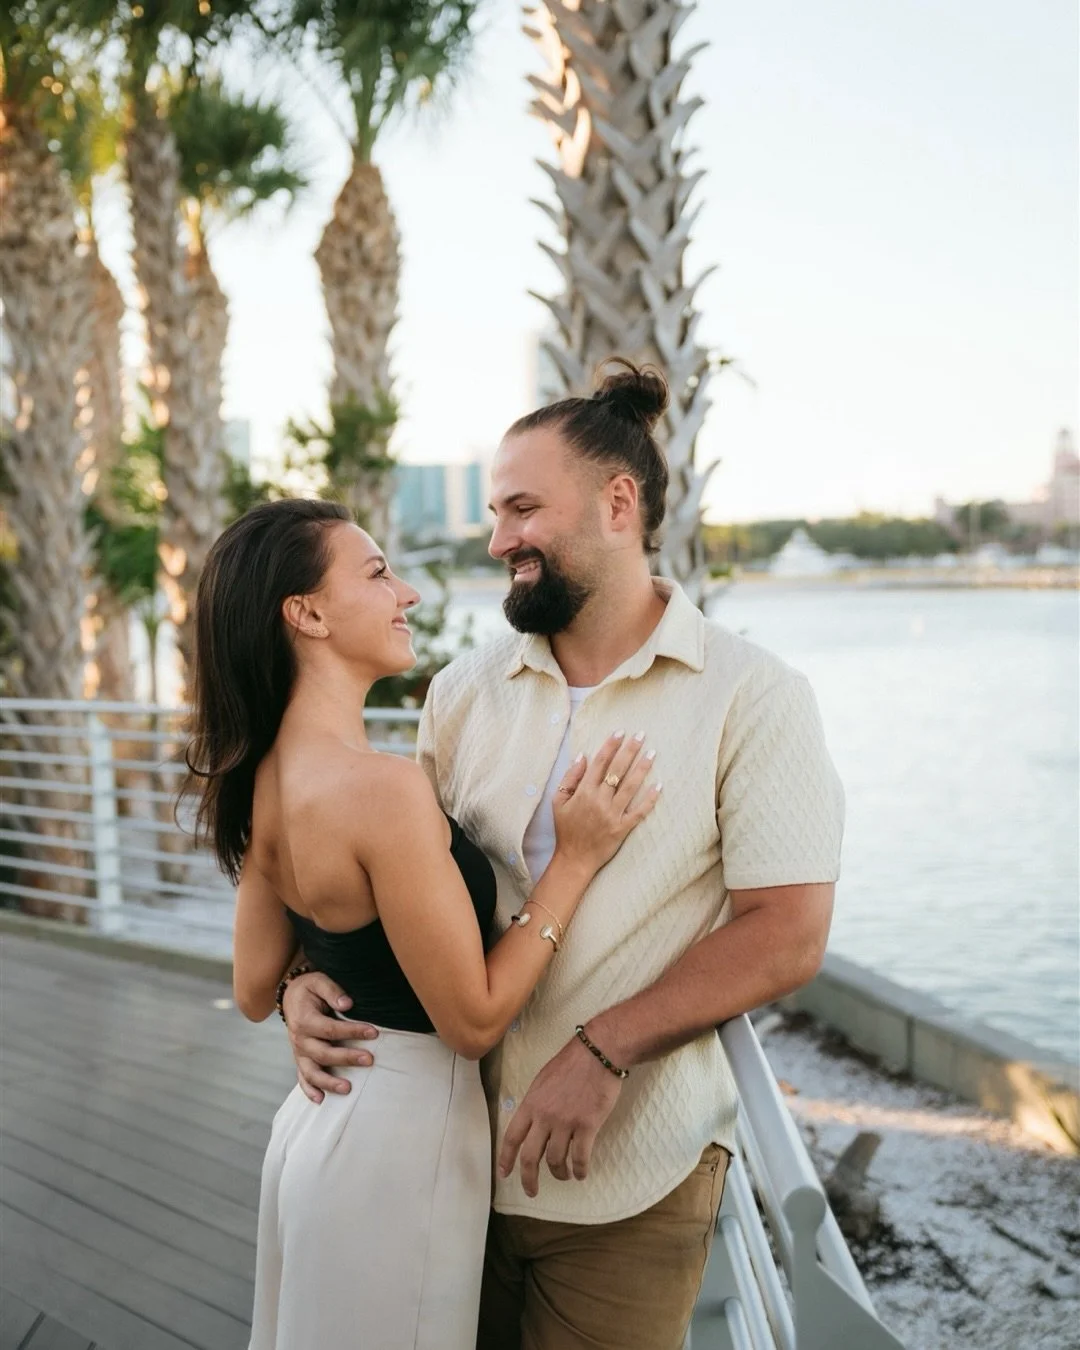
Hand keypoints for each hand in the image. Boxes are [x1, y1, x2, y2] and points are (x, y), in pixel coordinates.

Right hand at [282, 970, 378, 1102]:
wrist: (291, 995)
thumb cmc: (309, 988)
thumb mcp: (319, 981)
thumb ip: (333, 991)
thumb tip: (347, 1004)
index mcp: (305, 1020)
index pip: (330, 1029)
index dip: (352, 1032)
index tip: (373, 1033)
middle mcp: (300, 1039)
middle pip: (323, 1053)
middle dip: (347, 1058)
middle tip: (369, 1059)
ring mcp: (299, 1052)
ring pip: (312, 1072)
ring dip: (329, 1082)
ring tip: (348, 1088)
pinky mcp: (300, 1059)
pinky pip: (302, 1078)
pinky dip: (309, 1090)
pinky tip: (321, 1100)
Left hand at [497, 1033, 623, 1196]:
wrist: (599, 1052)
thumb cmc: (573, 1062)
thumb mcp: (543, 1080)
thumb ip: (537, 1103)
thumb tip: (534, 1123)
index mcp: (531, 1103)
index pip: (512, 1137)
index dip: (506, 1158)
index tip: (504, 1174)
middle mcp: (545, 1116)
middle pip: (530, 1157)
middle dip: (529, 1179)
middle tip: (531, 1191)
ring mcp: (566, 1122)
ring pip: (556, 1160)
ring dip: (559, 1174)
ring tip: (564, 1176)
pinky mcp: (587, 1126)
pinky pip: (580, 1157)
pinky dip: (580, 1170)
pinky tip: (581, 1173)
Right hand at [552, 731, 659, 873]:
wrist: (574, 859)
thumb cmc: (566, 829)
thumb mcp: (558, 801)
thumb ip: (570, 778)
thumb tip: (582, 756)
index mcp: (583, 792)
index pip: (599, 762)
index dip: (610, 745)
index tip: (620, 732)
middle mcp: (599, 800)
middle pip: (617, 770)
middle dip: (629, 750)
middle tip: (641, 735)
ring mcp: (612, 814)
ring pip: (630, 787)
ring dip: (642, 769)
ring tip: (652, 753)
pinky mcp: (622, 828)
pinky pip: (638, 812)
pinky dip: (649, 799)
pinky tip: (659, 786)